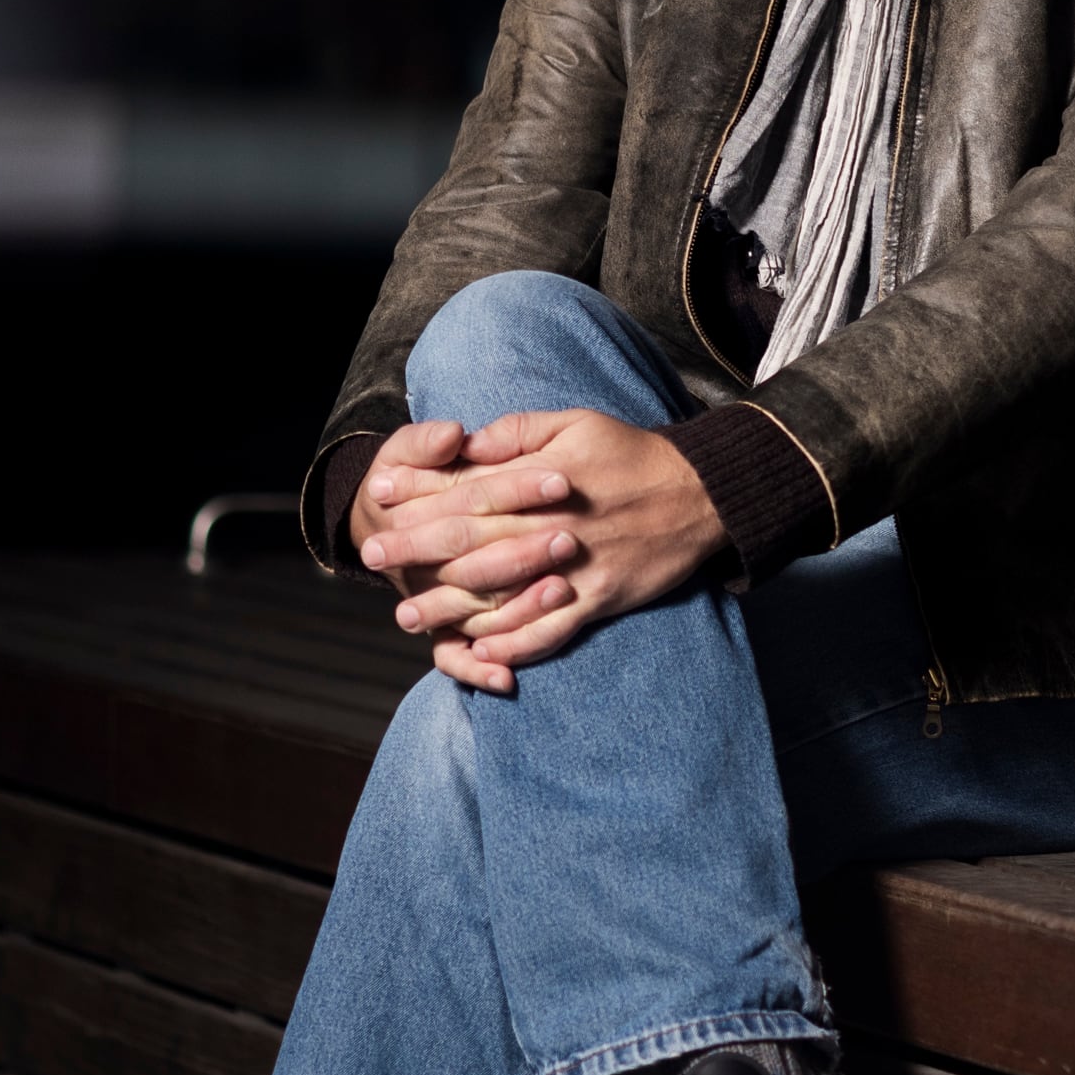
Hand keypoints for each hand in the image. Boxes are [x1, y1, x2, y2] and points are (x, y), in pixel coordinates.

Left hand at [357, 410, 728, 694]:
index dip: (421, 494)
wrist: (700, 495)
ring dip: (451, 607)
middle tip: (374, 559)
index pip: (469, 486)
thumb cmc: (631, 454)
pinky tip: (478, 651)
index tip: (380, 498)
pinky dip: (513, 643)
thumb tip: (468, 445)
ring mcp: (576, 567)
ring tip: (409, 616)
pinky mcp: (599, 599)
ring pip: (503, 592)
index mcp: (545, 477)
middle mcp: (554, 524)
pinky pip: (550, 629)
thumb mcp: (577, 422)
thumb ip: (519, 432)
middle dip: (418, 550)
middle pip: (474, 539)